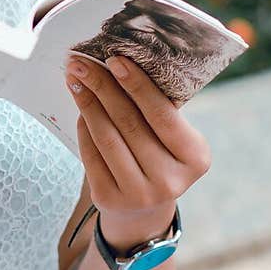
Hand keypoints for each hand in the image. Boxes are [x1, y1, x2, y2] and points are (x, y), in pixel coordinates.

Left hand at [65, 54, 211, 245]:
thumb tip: (120, 63)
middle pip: (129, 123)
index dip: (136, 85)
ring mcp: (139, 194)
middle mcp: (170, 180)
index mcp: (195, 158)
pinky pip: (91, 154)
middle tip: (82, 62)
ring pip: (107, 137)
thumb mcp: (173, 139)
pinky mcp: (110, 200)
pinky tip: (79, 107)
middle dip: (103, 88)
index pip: (162, 114)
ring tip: (75, 79)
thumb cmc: (160, 158)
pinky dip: (83, 127)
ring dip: (88, 103)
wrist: (145, 211)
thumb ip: (156, 109)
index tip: (114, 59)